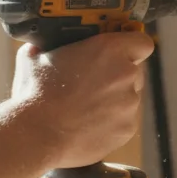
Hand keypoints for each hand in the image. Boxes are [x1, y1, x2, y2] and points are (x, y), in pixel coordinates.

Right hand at [7, 32, 154, 168]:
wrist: (36, 134)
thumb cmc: (35, 94)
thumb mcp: (34, 58)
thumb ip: (48, 47)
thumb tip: (38, 46)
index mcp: (109, 49)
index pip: (142, 42)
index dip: (133, 48)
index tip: (122, 53)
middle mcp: (126, 74)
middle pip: (135, 72)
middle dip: (119, 76)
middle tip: (94, 84)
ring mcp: (130, 104)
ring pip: (130, 98)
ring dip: (114, 100)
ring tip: (85, 109)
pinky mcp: (127, 129)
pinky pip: (124, 121)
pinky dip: (111, 123)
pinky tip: (88, 125)